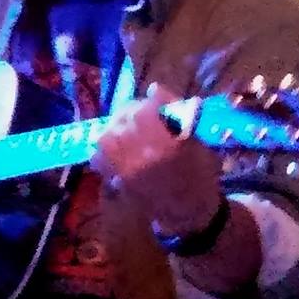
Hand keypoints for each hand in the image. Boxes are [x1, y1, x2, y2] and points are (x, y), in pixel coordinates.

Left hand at [92, 83, 223, 233]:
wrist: (188, 209)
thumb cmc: (199, 173)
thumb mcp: (197, 142)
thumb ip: (177, 115)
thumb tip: (155, 88)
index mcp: (169, 144)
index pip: (149, 109)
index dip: (151, 99)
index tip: (154, 97)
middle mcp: (145, 155)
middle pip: (125, 120)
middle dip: (131, 111)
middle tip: (138, 112)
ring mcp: (128, 168)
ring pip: (108, 136)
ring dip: (115, 127)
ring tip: (126, 128)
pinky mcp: (118, 180)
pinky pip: (99, 157)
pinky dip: (103, 149)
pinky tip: (115, 147)